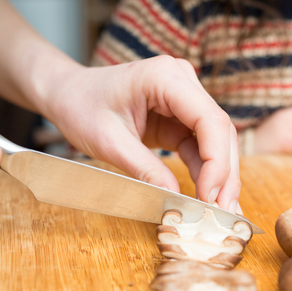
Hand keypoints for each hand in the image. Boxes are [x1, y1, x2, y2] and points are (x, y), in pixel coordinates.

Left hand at [39, 56, 240, 212]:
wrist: (67, 94)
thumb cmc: (81, 107)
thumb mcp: (109, 142)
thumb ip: (144, 169)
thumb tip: (175, 199)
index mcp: (166, 78)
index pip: (209, 120)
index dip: (217, 161)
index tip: (211, 196)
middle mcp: (182, 83)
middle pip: (220, 131)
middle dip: (224, 174)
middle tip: (224, 212)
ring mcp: (184, 100)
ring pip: (216, 142)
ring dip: (219, 176)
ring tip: (220, 211)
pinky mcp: (179, 118)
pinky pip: (200, 147)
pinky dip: (205, 173)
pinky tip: (207, 198)